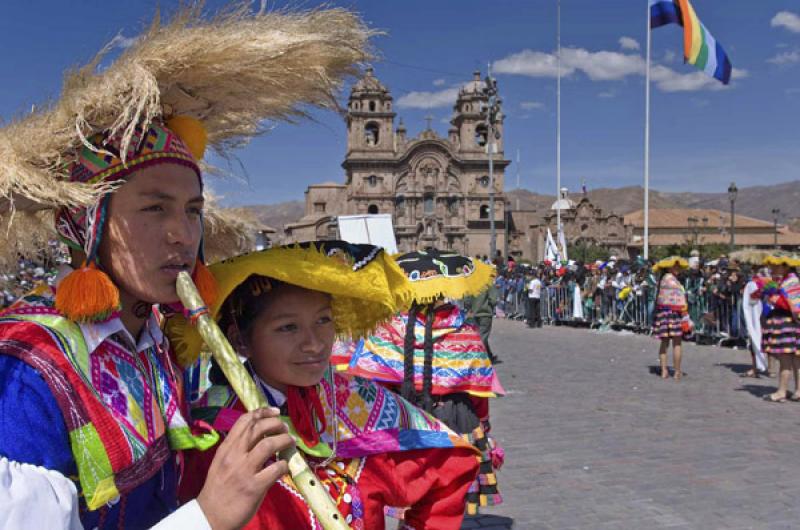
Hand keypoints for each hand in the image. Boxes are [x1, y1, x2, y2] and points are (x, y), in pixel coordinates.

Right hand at [197, 407, 294, 529]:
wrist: (209, 517)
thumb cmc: (218, 490)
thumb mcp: (222, 463)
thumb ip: (238, 450)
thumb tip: (262, 438)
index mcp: (225, 449)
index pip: (244, 421)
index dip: (262, 412)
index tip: (274, 411)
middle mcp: (234, 456)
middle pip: (258, 428)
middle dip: (276, 424)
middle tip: (285, 427)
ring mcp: (244, 471)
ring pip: (269, 444)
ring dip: (284, 440)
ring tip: (290, 441)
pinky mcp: (254, 487)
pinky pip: (276, 469)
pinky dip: (284, 465)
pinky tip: (286, 467)